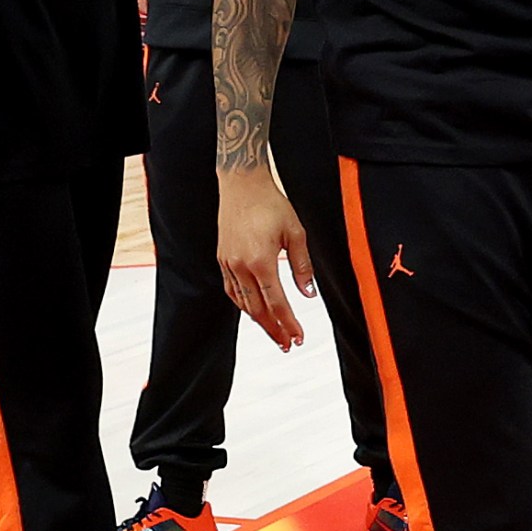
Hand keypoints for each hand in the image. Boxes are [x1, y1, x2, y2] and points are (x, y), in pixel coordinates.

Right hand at [218, 169, 312, 348]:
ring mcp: (228, 263)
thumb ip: (302, 266)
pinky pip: (232, 290)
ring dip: (259, 321)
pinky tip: (254, 311)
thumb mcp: (295, 233)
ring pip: (243, 303)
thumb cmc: (271, 205)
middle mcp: (240, 266)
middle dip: (274, 330)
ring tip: (275, 333)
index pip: (277, 303)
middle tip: (288, 345)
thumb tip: (309, 294)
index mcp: (260, 262)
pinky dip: (244, 305)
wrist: (241, 185)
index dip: (289, 323)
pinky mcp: (222, 259)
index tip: (299, 338)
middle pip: (258, 309)